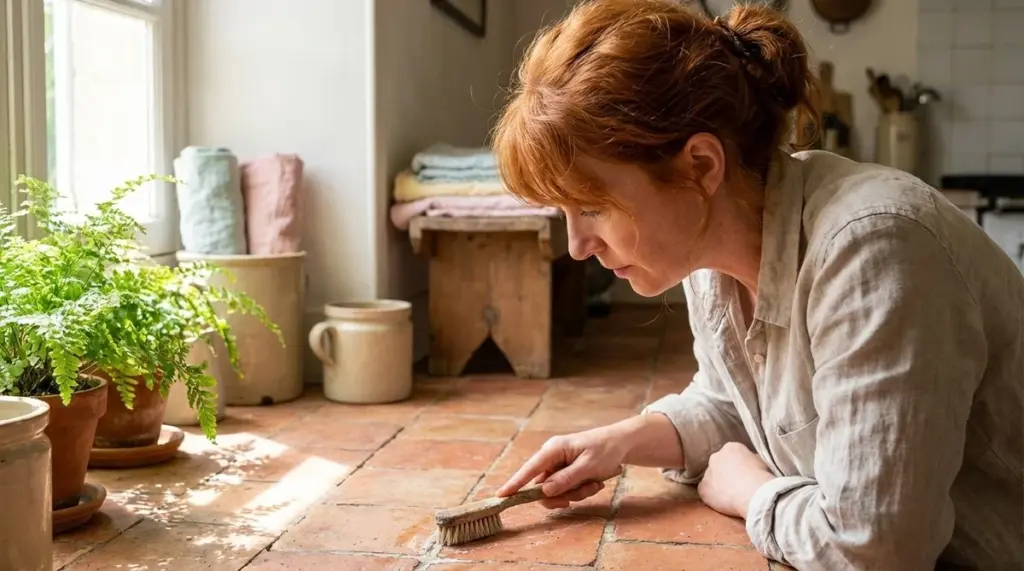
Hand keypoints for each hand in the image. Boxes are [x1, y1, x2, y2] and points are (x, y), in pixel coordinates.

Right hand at [496, 425, 628, 508]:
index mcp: (553, 449)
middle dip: (565, 494)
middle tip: (586, 491)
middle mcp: (551, 457)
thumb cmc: (605, 450)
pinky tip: (595, 482)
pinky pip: (565, 490)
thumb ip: (566, 479)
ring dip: (576, 493)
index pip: (529, 469)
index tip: (500, 496)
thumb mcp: (588, 466)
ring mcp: (558, 465)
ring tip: (595, 483)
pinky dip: (580, 491)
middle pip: (543, 487)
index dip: (515, 483)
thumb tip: (544, 491)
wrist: (621, 444)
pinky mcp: (565, 472)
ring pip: (556, 492)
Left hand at [697, 442, 776, 518]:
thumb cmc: (763, 477)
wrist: (756, 494)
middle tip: (737, 485)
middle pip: (719, 465)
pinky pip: (707, 493)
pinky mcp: (703, 489)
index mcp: (731, 448)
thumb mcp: (762, 461)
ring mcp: (707, 473)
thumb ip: (752, 459)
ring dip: (719, 486)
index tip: (745, 474)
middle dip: (726, 474)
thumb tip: (752, 462)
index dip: (739, 466)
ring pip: (711, 479)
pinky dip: (714, 498)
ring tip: (733, 496)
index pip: (732, 455)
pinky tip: (726, 503)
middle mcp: (715, 457)